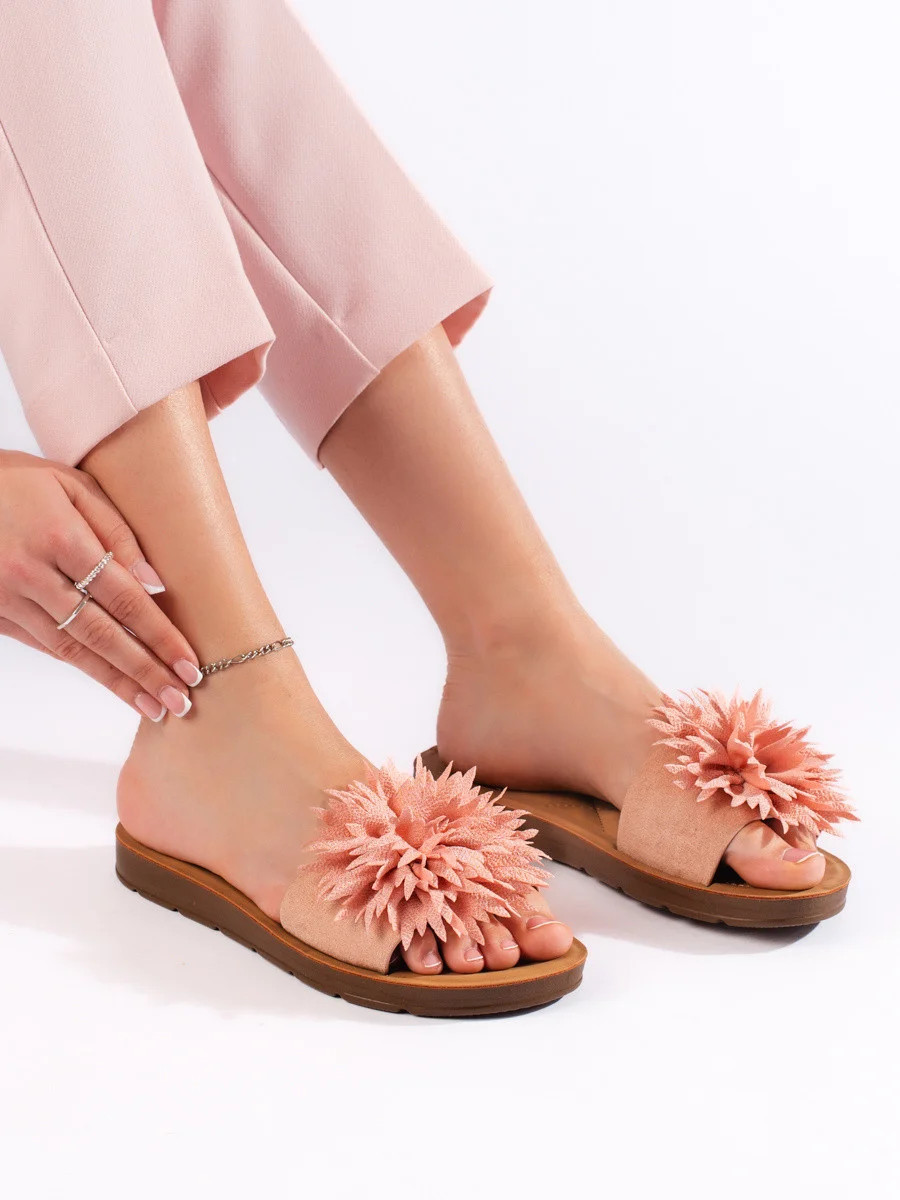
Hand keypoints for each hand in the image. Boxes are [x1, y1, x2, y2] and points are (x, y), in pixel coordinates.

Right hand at [0, 449, 200, 719]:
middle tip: (180, 701)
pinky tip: (111, 682)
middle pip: (101, 633)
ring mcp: (7, 598)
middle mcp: (31, 574)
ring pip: (72, 650)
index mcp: (59, 537)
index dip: (159, 635)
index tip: (189, 663)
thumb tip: (155, 579)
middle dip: (144, 671)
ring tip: (153, 705)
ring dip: (116, 681)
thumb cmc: (15, 480)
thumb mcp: (71, 484)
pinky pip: (46, 645)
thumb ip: (116, 529)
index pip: (123, 597)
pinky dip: (82, 665)